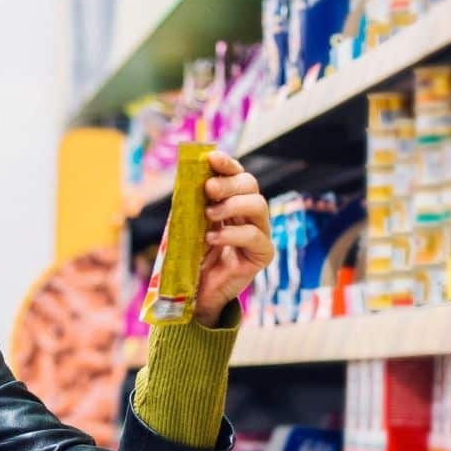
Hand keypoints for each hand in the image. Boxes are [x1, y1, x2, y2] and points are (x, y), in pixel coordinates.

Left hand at [194, 150, 272, 326]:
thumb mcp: (189, 225)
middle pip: (250, 185)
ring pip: (258, 205)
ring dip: (232, 205)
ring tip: (209, 214)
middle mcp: (250, 214)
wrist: (196, 292)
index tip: (212, 158)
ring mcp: (259, 233)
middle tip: (209, 189)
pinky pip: (254, 236)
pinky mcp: (262, 254)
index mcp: (234, 202)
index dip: (227, 164)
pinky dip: (232, 234)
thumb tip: (188, 176)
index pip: (237, 175)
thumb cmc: (193, 257)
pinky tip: (212, 239)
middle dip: (229, 182)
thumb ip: (192, 203)